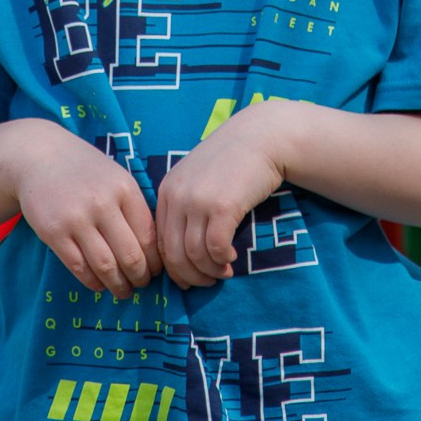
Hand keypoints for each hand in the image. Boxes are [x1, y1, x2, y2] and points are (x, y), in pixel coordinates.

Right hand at [10, 122, 159, 299]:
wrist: (39, 157)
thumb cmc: (85, 171)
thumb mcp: (116, 178)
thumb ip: (134, 208)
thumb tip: (156, 251)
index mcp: (125, 189)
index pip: (149, 237)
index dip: (155, 261)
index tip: (156, 271)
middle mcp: (103, 203)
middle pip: (130, 256)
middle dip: (140, 278)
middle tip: (141, 285)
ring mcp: (76, 218)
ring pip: (106, 266)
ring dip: (118, 285)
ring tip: (123, 291)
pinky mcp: (54, 232)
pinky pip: (79, 267)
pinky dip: (93, 282)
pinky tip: (99, 284)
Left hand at [153, 102, 286, 287]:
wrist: (261, 137)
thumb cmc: (232, 161)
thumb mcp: (197, 179)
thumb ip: (185, 207)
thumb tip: (183, 252)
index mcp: (166, 191)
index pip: (159, 242)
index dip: (173, 267)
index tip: (188, 278)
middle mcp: (177, 196)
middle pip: (173, 254)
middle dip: (189, 276)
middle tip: (207, 283)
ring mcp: (198, 200)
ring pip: (195, 255)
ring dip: (210, 271)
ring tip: (223, 272)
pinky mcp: (223, 206)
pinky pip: (216, 248)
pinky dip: (223, 261)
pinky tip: (231, 259)